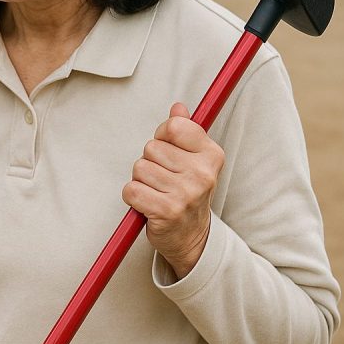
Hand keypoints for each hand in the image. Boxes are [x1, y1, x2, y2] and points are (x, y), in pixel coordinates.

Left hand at [122, 102, 224, 278]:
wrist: (191, 236)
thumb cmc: (187, 192)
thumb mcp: (194, 160)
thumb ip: (185, 131)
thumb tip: (178, 107)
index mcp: (211, 155)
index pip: (174, 127)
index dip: (162, 136)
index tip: (168, 150)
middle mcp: (202, 174)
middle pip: (152, 147)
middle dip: (150, 162)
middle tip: (163, 179)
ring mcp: (186, 194)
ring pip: (139, 168)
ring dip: (141, 180)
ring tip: (157, 192)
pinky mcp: (167, 211)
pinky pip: (131, 189)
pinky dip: (133, 197)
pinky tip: (148, 204)